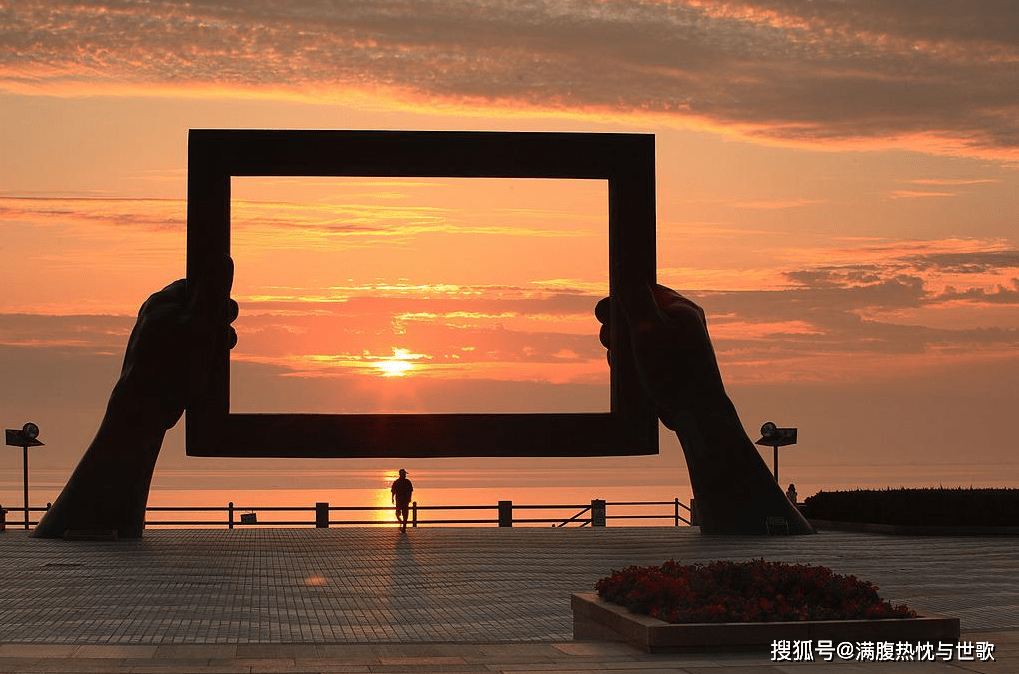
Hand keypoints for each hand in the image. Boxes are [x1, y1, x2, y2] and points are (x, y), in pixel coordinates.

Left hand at [116, 257, 238, 429]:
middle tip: (223, 340)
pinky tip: (203, 369)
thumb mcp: (201, 324)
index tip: (225, 317)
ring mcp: (156, 337)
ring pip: (195, 331)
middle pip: (200, 308)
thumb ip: (213, 292)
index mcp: (161, 301)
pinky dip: (199, 356)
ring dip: (212, 342)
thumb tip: (223, 258)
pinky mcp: (159, 358)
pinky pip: (186, 349)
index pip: (199, 285)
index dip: (217, 299)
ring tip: (214, 358)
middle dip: (218, 323)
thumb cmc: (172, 366)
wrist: (144, 409)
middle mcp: (156, 316)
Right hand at [596, 284, 728, 430]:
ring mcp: (676, 346)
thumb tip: (625, 272)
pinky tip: (629, 375)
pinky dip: (631, 364)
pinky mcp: (670, 366)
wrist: (696, 415)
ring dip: (621, 349)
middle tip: (608, 342)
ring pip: (636, 338)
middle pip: (637, 315)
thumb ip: (635, 299)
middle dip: (618, 329)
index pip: (644, 290)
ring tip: (620, 363)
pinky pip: (643, 357)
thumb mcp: (648, 329)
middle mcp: (681, 324)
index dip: (621, 300)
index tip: (604, 315)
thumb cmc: (674, 371)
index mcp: (681, 309)